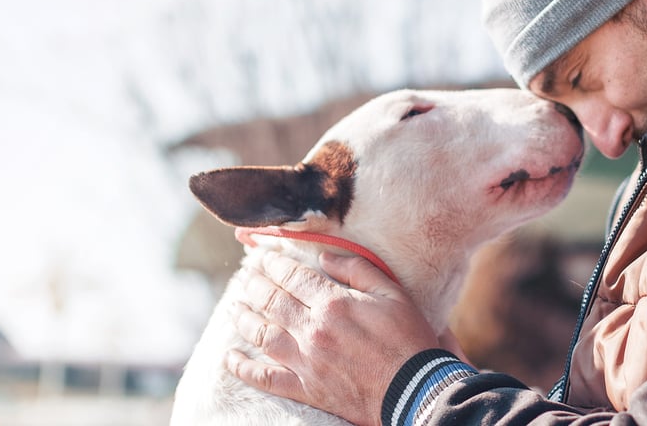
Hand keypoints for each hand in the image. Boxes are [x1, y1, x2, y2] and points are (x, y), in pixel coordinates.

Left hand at [227, 251, 441, 425]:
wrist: (415, 390)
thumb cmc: (409, 340)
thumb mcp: (393, 294)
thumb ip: (358, 271)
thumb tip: (326, 258)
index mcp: (334, 304)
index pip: (293, 277)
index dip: (275, 263)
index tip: (264, 256)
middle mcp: (313, 331)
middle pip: (272, 302)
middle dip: (255, 285)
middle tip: (247, 277)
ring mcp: (306, 362)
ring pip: (262, 335)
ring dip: (244, 319)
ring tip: (235, 307)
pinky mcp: (306, 388)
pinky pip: (265, 378)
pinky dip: (244, 368)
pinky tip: (230, 357)